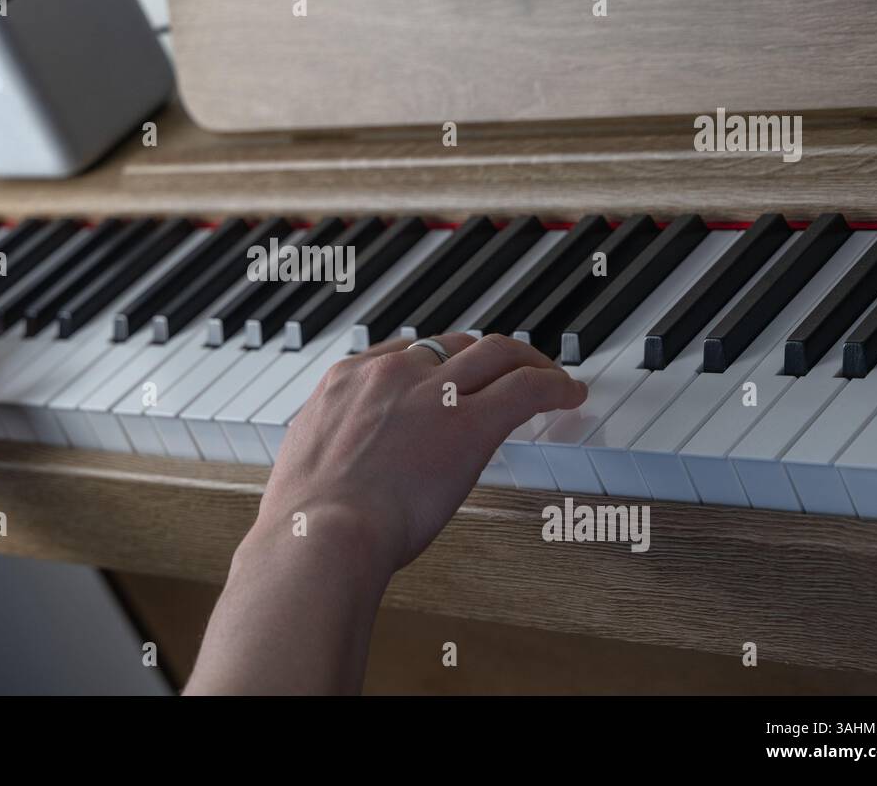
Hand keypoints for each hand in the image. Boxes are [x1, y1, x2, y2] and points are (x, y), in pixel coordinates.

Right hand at [258, 332, 586, 576]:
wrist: (320, 534)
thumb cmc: (307, 520)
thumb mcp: (307, 463)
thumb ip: (331, 449)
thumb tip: (336, 469)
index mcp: (346, 379)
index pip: (403, 352)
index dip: (436, 361)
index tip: (451, 375)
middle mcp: (391, 372)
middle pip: (452, 343)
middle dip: (483, 354)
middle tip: (503, 369)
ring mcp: (434, 393)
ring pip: (495, 352)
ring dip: (526, 360)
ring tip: (547, 374)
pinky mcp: (472, 422)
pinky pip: (526, 387)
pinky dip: (555, 384)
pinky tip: (569, 394)